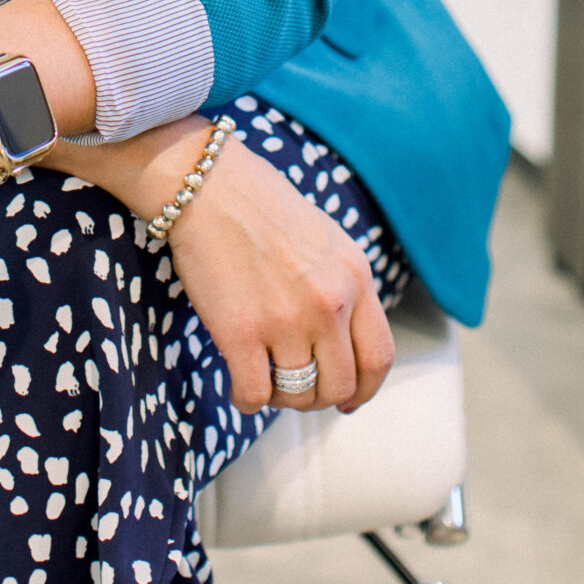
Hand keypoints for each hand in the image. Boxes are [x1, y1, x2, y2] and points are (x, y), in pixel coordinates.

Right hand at [163, 133, 394, 415]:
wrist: (205, 183)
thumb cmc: (260, 204)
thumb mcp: (326, 238)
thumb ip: (343, 286)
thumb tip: (346, 342)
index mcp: (355, 277)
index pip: (379, 357)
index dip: (365, 388)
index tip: (349, 397)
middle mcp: (329, 303)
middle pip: (340, 385)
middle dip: (319, 396)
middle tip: (297, 387)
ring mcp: (286, 320)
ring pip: (299, 396)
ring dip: (282, 398)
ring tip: (265, 379)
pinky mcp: (241, 332)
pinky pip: (254, 395)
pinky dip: (247, 400)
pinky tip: (239, 384)